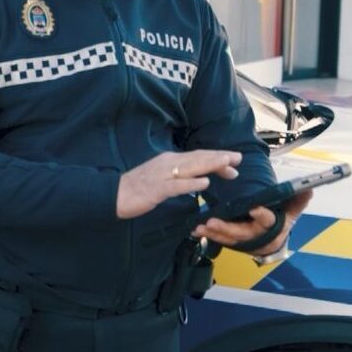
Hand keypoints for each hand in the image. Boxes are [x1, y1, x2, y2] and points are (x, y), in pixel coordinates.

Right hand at [116, 150, 241, 219]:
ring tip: (228, 164)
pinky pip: (176, 185)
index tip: (233, 161)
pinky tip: (204, 182)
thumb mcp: (160, 178)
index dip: (216, 157)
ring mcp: (161, 176)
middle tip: (239, 158)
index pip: (197, 156)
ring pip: (190, 168)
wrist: (112, 194)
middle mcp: (167, 164)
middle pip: (197, 158)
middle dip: (219, 158)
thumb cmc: (136, 188)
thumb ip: (178, 177)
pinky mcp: (156, 189)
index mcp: (169, 161)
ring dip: (210, 164)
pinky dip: (192, 183)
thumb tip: (198, 177)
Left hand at [193, 188, 314, 252]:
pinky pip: (219, 238)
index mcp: (272, 227)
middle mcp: (256, 236)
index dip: (262, 215)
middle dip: (226, 228)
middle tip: (213, 221)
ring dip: (213, 232)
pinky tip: (196, 230)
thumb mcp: (291, 212)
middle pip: (241, 233)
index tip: (254, 208)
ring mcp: (242, 240)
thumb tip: (309, 188)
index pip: (268, 221)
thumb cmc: (281, 222)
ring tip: (200, 226)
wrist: (273, 242)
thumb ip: (298, 201)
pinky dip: (208, 234)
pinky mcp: (232, 241)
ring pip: (227, 238)